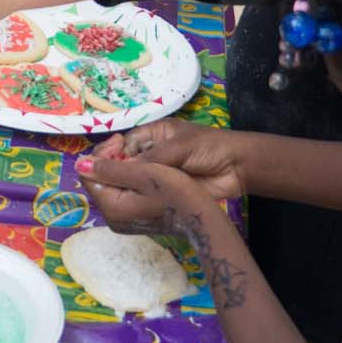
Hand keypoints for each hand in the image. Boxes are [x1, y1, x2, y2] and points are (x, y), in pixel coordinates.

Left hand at [75, 153, 214, 235]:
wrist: (204, 217)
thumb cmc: (177, 191)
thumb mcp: (144, 173)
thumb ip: (110, 168)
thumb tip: (79, 164)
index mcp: (112, 208)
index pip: (89, 175)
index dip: (101, 154)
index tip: (119, 140)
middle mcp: (114, 218)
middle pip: (100, 180)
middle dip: (109, 159)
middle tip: (126, 143)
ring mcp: (126, 219)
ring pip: (112, 185)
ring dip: (119, 166)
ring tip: (136, 153)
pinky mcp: (137, 216)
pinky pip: (124, 192)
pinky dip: (129, 177)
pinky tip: (143, 168)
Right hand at [89, 119, 249, 203]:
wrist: (238, 167)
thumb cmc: (209, 147)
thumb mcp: (177, 147)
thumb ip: (147, 160)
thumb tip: (113, 168)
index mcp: (149, 137)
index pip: (119, 146)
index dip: (108, 155)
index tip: (102, 163)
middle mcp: (148, 156)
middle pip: (120, 165)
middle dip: (111, 172)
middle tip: (105, 182)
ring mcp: (155, 177)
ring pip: (129, 183)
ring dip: (122, 188)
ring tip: (113, 196)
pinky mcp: (163, 194)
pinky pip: (143, 197)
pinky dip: (134, 201)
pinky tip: (127, 205)